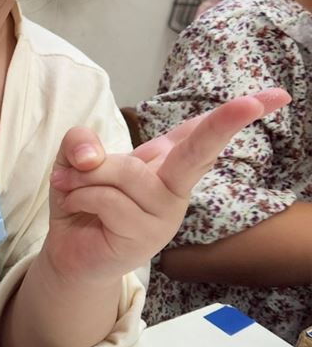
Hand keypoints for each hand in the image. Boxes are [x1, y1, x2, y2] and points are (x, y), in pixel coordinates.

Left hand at [44, 89, 290, 285]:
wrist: (71, 250)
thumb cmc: (81, 199)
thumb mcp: (74, 159)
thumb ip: (80, 141)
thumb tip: (90, 155)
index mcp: (165, 161)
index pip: (200, 132)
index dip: (234, 113)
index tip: (276, 96)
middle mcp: (173, 186)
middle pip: (199, 150)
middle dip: (225, 123)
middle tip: (250, 104)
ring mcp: (164, 214)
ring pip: (126, 172)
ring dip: (86, 175)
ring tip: (73, 186)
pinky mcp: (146, 236)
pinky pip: (107, 198)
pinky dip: (80, 195)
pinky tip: (79, 207)